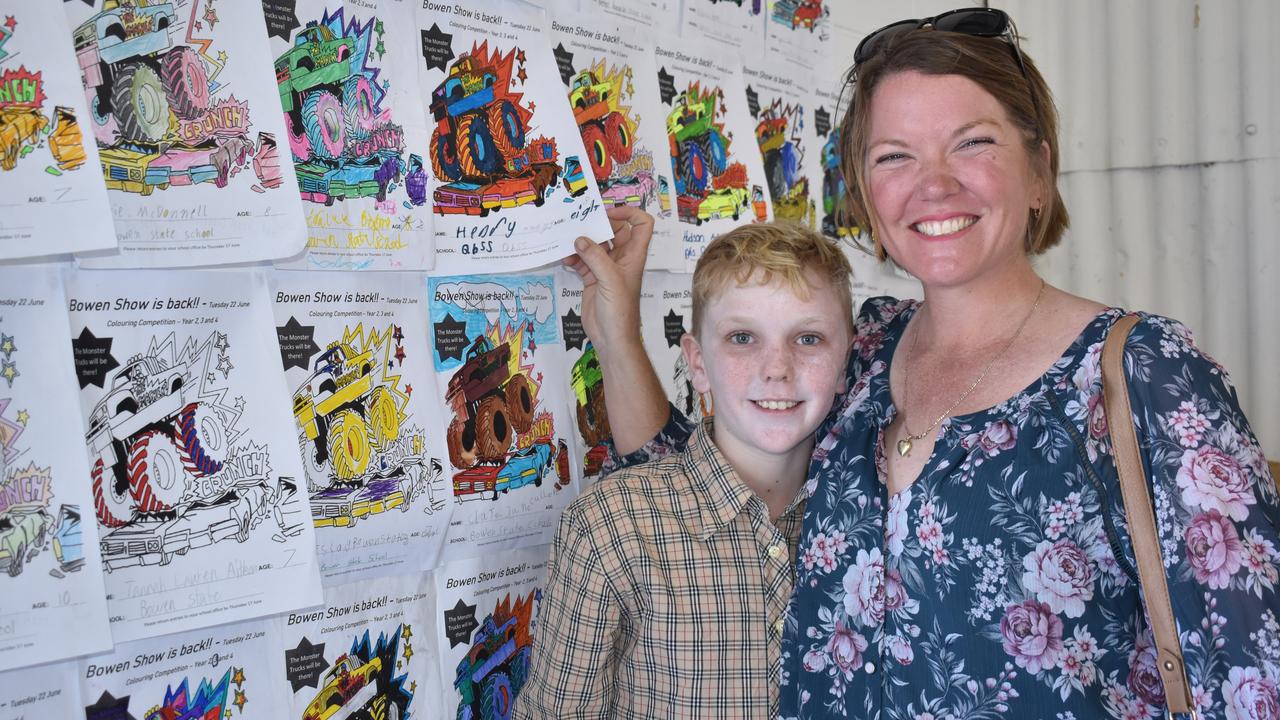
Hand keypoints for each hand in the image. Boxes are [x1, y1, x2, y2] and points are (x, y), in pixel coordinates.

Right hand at [564, 206, 652, 347]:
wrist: (611, 337)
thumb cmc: (620, 311)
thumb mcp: (609, 280)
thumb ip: (595, 257)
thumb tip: (580, 240)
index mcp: (634, 255)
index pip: (642, 225)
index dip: (629, 213)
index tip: (609, 213)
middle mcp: (621, 259)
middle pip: (614, 231)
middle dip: (598, 224)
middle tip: (580, 222)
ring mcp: (606, 268)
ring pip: (595, 245)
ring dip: (582, 241)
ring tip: (567, 239)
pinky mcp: (592, 278)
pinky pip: (582, 260)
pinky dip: (573, 257)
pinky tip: (564, 258)